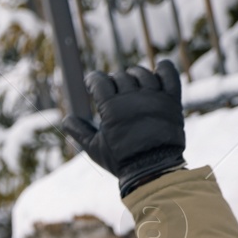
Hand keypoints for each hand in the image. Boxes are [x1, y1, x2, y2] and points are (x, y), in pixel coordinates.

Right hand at [63, 59, 185, 197]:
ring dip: (133, 75)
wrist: (153, 169)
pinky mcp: (172, 100)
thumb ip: (78, 131)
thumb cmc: (121, 159)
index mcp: (111, 108)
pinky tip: (158, 69)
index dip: (93, 80)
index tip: (92, 84)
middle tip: (111, 90)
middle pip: (120, 77)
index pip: (99, 81)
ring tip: (131, 84)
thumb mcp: (93, 148)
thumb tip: (66, 120)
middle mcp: (133, 98)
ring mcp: (154, 97)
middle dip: (112, 81)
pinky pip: (170, 75)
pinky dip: (164, 68)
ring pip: (142, 73)